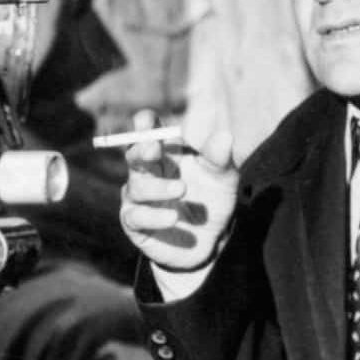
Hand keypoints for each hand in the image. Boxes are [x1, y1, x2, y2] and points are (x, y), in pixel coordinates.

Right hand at [119, 130, 238, 274]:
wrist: (211, 240)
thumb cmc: (213, 200)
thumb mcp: (223, 179)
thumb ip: (220, 159)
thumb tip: (225, 136)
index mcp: (166, 153)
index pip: (149, 132)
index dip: (144, 124)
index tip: (146, 120)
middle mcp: (148, 171)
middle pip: (134, 155)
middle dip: (141, 150)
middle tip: (154, 149)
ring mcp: (138, 197)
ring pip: (137, 186)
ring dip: (158, 187)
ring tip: (182, 190)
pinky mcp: (135, 222)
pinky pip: (136, 216)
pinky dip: (154, 216)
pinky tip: (173, 218)